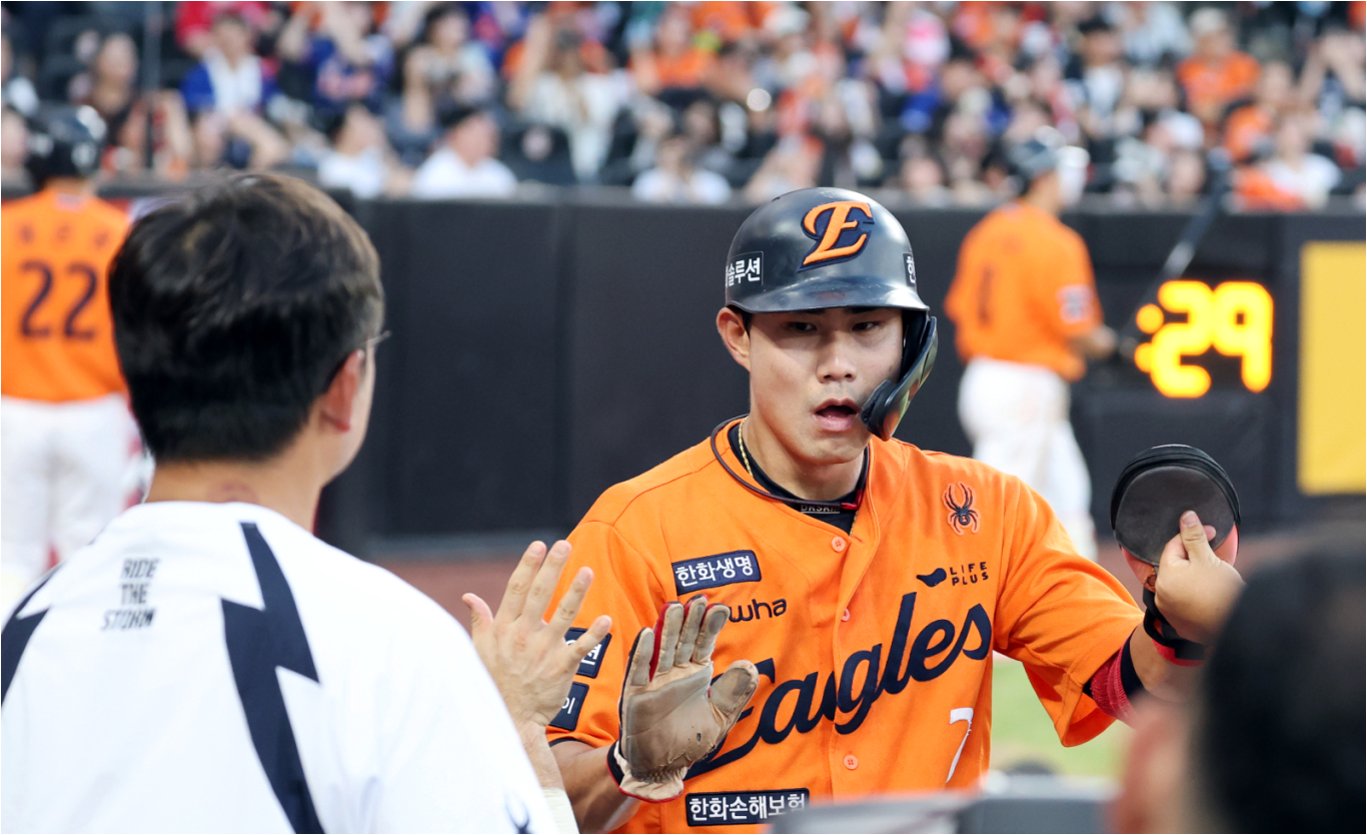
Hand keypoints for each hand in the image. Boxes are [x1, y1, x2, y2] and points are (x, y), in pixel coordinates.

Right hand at [462, 540, 610, 728]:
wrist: (510, 719)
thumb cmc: (494, 681)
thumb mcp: (479, 650)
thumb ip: (480, 620)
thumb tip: (469, 596)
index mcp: (504, 628)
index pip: (516, 589)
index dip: (528, 566)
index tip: (538, 545)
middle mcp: (523, 635)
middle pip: (540, 594)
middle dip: (552, 567)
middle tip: (564, 545)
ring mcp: (543, 651)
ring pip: (563, 615)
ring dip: (576, 592)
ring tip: (588, 571)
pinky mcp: (561, 668)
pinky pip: (580, 647)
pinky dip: (593, 634)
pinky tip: (605, 619)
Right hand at [612, 596, 758, 801]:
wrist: (661, 767)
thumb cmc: (690, 741)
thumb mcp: (719, 718)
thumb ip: (733, 693)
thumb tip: (749, 665)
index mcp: (696, 675)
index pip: (704, 644)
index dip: (711, 626)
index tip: (720, 608)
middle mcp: (675, 673)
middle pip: (683, 641)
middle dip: (690, 621)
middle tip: (697, 600)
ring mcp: (655, 682)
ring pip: (663, 649)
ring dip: (667, 629)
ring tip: (674, 607)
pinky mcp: (636, 694)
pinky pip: (639, 670)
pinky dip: (643, 652)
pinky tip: (647, 633)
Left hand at [1153, 510, 1243, 643]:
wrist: (1239, 627)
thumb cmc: (1223, 591)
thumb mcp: (1208, 559)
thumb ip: (1194, 537)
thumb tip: (1186, 516)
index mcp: (1165, 577)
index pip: (1173, 546)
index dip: (1192, 536)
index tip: (1210, 532)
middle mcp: (1162, 596)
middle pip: (1175, 566)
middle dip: (1192, 556)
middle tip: (1213, 554)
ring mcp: (1171, 612)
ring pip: (1180, 584)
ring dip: (1193, 576)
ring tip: (1214, 574)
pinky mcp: (1183, 624)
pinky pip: (1185, 602)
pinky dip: (1194, 594)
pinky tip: (1210, 592)